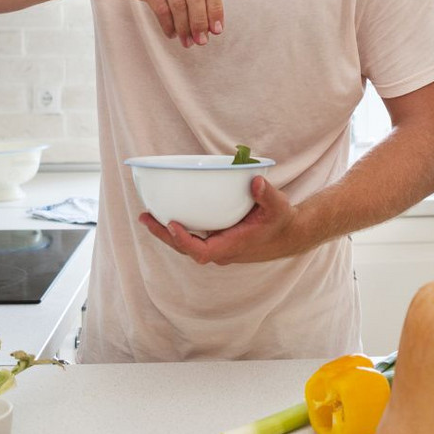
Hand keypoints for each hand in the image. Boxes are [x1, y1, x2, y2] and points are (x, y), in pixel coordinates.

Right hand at [97, 0, 223, 47]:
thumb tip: (209, 18)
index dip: (215, 9)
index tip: (217, 29)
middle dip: (201, 22)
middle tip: (202, 40)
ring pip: (179, 4)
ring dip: (185, 27)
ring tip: (187, 41)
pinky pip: (161, 8)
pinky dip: (168, 25)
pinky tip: (171, 33)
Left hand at [138, 176, 300, 264]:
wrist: (288, 234)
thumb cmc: (280, 221)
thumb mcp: (278, 206)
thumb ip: (267, 194)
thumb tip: (254, 181)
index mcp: (232, 246)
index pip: (202, 251)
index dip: (184, 241)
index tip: (172, 225)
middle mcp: (221, 250)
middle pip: (186, 249)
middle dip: (164, 235)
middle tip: (145, 217)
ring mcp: (217, 246)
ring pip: (186, 244)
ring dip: (165, 232)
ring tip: (146, 216)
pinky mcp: (217, 239)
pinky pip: (193, 237)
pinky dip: (178, 228)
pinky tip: (165, 214)